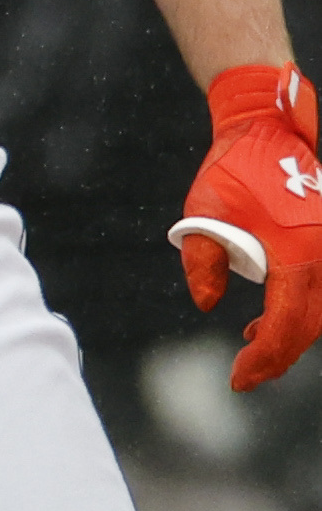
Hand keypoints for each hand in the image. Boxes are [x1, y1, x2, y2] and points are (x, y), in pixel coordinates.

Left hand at [174, 64, 321, 388]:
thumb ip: (201, 261)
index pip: (288, 323)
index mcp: (300, 252)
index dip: (265, 358)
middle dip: (279, 355)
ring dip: (291, 335)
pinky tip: (268, 321)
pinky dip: (301, 312)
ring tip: (253, 347)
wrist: (266, 131)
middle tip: (246, 374)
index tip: (238, 379)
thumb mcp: (202, 213)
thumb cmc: (233, 170)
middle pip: (311, 326)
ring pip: (321, 311)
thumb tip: (206, 304)